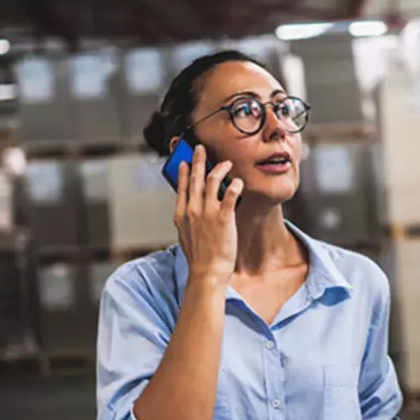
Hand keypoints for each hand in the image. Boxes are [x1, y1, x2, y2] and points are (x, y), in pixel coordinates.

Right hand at [175, 145, 243, 284]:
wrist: (207, 271)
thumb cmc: (199, 258)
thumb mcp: (185, 236)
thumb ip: (187, 220)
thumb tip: (190, 210)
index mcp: (181, 214)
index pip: (181, 187)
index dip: (182, 172)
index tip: (184, 162)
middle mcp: (193, 210)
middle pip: (195, 178)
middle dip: (198, 161)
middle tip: (201, 149)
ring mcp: (208, 213)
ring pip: (212, 181)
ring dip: (219, 168)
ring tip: (226, 163)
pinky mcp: (224, 217)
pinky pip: (230, 194)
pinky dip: (234, 185)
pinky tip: (238, 182)